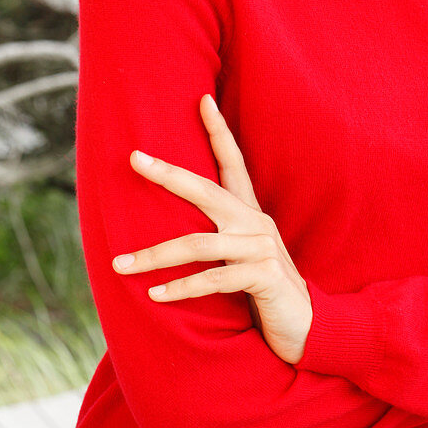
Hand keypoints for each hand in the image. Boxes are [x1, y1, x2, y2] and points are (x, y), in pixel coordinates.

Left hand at [111, 94, 312, 364]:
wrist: (307, 327)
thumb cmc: (264, 290)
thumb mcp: (242, 256)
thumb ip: (218, 238)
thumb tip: (173, 227)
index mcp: (250, 212)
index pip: (234, 162)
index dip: (219, 130)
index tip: (202, 100)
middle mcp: (255, 222)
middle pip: (206, 190)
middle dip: (168, 174)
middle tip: (134, 159)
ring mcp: (261, 248)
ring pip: (199, 243)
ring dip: (154, 255)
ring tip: (120, 264)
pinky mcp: (265, 276)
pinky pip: (215, 278)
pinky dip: (182, 288)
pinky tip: (156, 295)